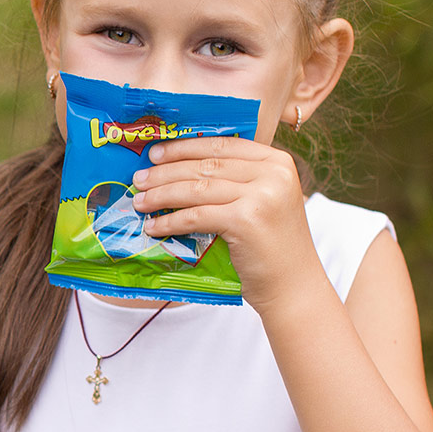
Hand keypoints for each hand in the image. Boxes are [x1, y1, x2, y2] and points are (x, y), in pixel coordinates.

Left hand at [131, 136, 318, 310]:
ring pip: (197, 189)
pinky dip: (170, 221)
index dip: (184, 148)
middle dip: (166, 172)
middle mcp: (273, 173)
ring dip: (162, 195)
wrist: (293, 286)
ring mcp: (262, 196)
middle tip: (139, 179)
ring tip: (140, 201)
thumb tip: (179, 167)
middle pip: (205, 166)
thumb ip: (235, 180)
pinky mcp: (247, 220)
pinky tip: (154, 226)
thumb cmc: (270, 246)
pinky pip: (196, 216)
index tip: (155, 154)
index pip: (221, 146)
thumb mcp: (262, 201)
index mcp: (276, 161)